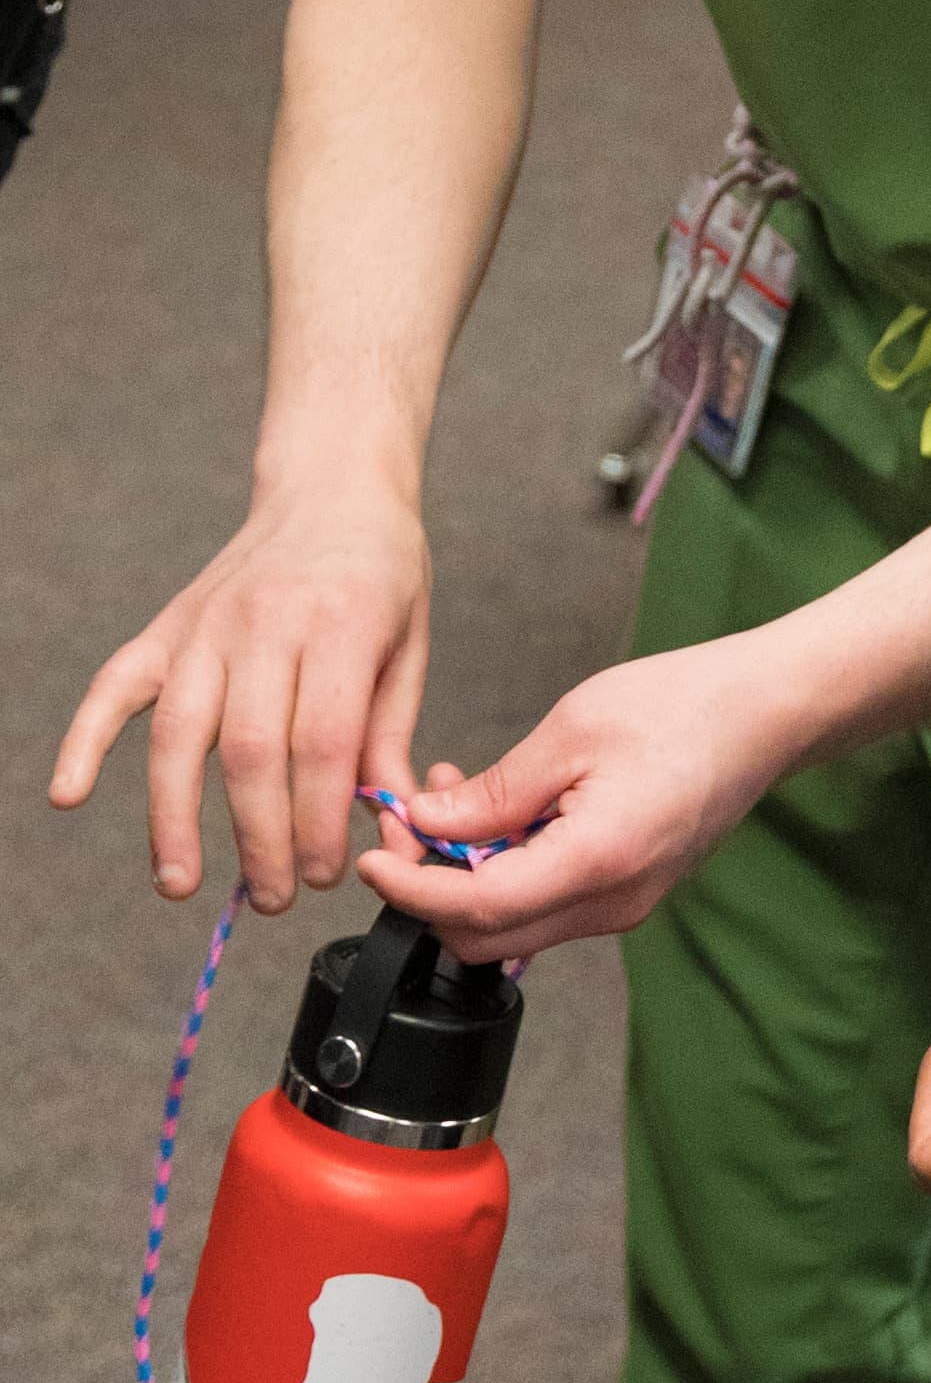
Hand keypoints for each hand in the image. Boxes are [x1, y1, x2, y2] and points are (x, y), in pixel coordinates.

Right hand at [51, 476, 432, 912]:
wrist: (332, 487)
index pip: (320, 743)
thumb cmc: (381, 574)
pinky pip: (115, 687)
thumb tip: (388, 829)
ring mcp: (205, 623)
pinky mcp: (167, 627)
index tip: (326, 873)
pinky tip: (69, 795)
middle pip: (249, 750)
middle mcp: (263, 622)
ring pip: (180, 733)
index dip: (320, 821)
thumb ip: (388, 738)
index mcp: (339, 624)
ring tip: (181, 883)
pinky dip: (86, 740)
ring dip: (175, 818)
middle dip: (261, 838)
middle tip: (277, 895)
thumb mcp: (409, 647)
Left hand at [351, 633, 797, 958]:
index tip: (372, 859)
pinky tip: (497, 818)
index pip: (474, 908)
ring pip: (513, 926)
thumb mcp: (572, 730)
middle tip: (405, 822)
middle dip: (428, 889)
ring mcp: (623, 905)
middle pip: (485, 936)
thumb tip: (428, 822)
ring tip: (451, 803)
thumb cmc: (685, 708)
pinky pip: (546, 905)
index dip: (409, 889)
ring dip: (464, 880)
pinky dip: (504, 874)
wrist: (766, 714)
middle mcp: (612, 903)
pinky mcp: (627, 893)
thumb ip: (494, 791)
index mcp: (596, 860)